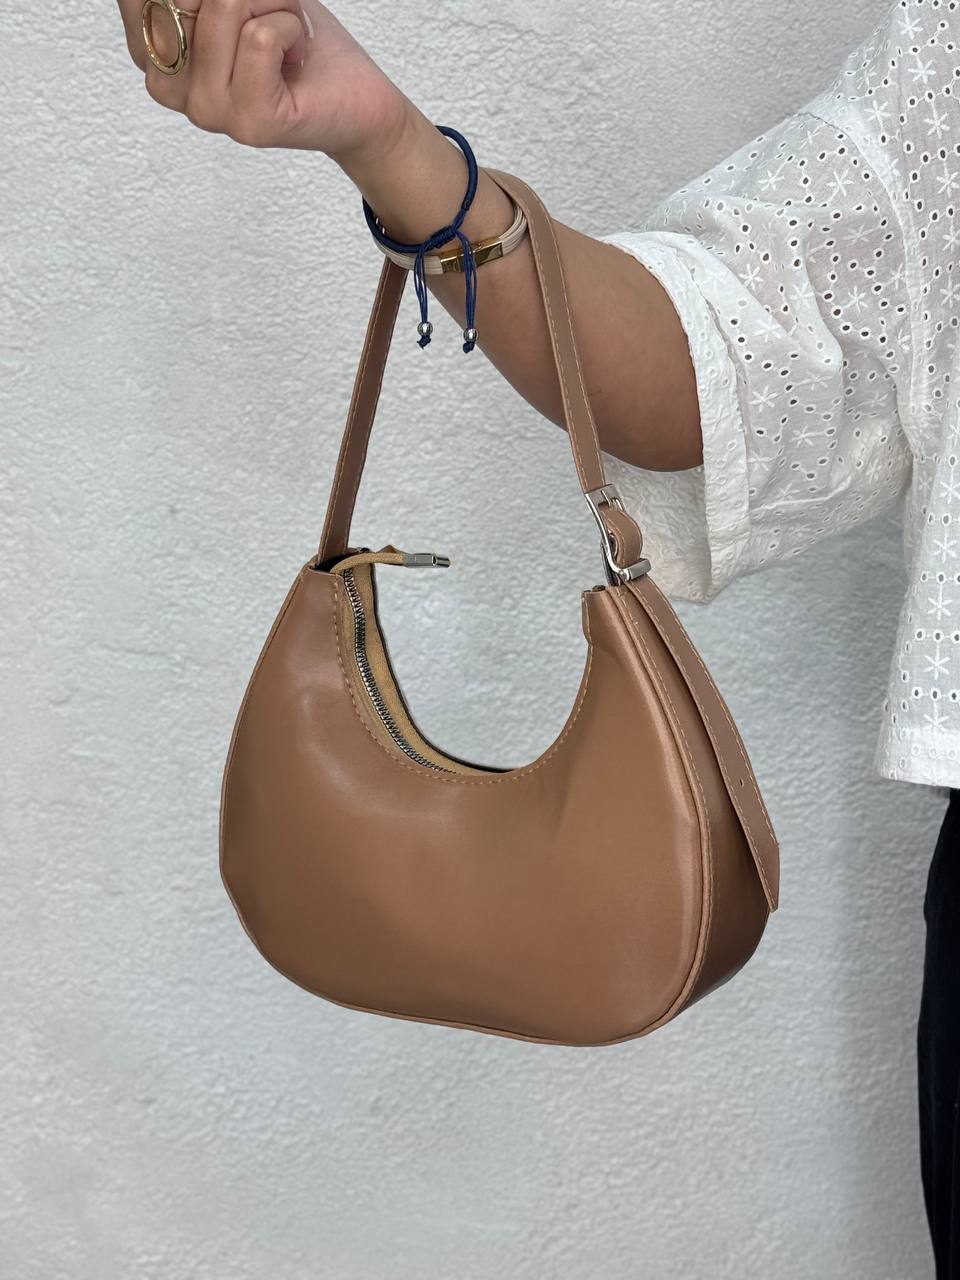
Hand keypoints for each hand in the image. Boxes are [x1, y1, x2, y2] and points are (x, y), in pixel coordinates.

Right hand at [117, 0, 410, 162]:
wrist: (354, 96)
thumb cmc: (295, 40)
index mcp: (156, 54)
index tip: (237, 5)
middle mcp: (170, 88)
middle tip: (266, 13)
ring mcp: (206, 110)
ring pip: (222, 7)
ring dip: (271, 1)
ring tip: (285, 32)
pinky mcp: (247, 122)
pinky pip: (259, 37)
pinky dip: (289, 26)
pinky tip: (295, 53)